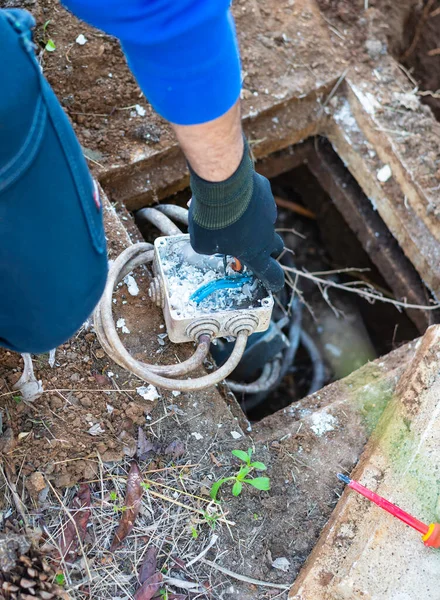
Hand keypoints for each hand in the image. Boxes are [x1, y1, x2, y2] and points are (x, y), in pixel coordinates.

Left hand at [188, 142, 284, 291]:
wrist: (222, 183)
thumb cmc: (212, 220)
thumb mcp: (202, 244)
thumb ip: (210, 248)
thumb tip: (211, 242)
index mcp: (255, 253)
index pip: (271, 273)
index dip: (273, 281)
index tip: (274, 285)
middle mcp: (267, 233)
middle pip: (275, 246)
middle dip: (266, 249)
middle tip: (251, 246)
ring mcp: (269, 210)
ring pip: (264, 219)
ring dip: (251, 220)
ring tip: (227, 213)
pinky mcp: (265, 190)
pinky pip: (257, 197)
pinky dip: (246, 199)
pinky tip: (227, 193)